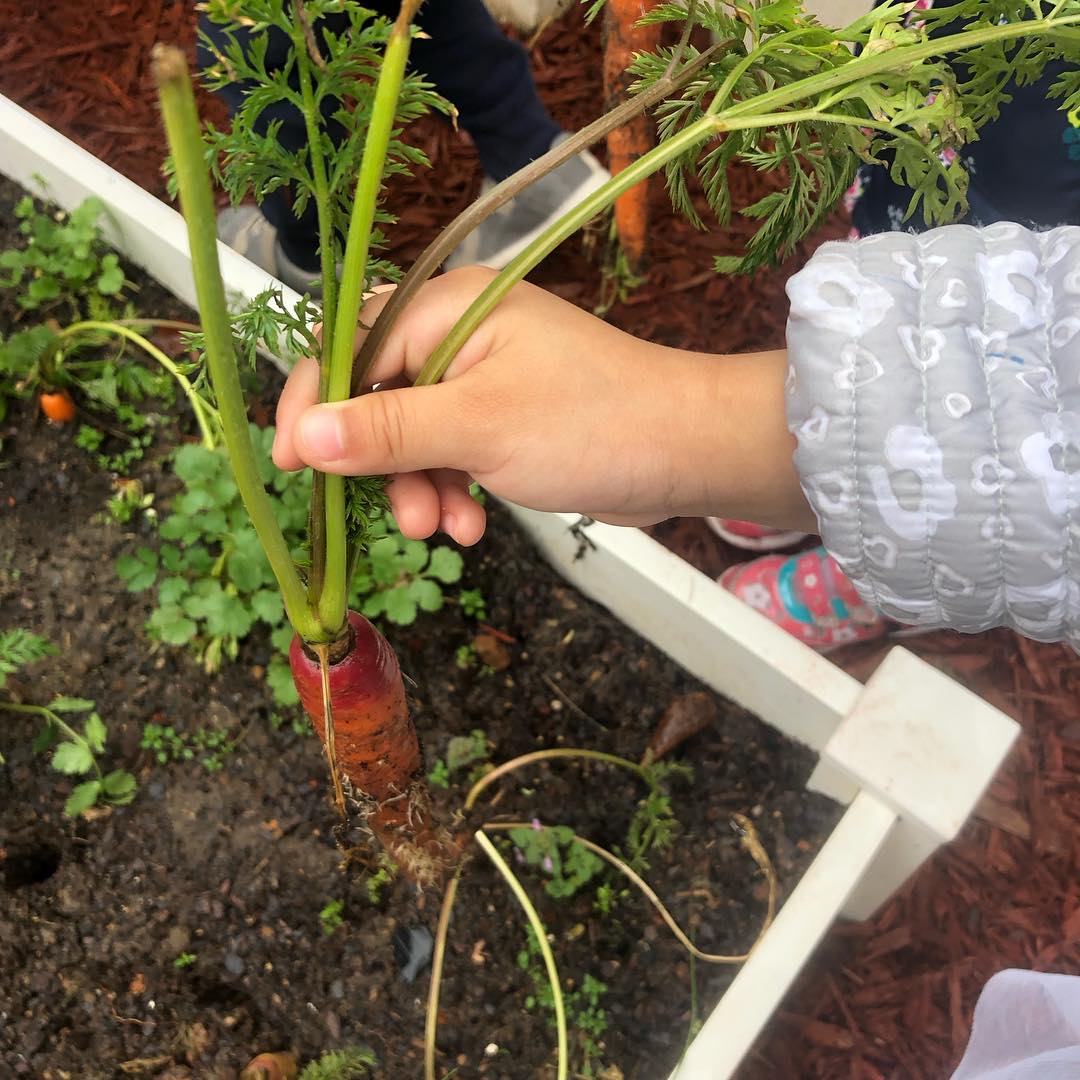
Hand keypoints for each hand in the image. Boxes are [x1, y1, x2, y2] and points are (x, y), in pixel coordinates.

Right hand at [273, 268, 811, 543]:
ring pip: (416, 434)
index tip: (292, 465)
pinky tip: (472, 527)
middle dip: (381, 463)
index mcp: (449, 308)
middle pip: (379, 395)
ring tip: (446, 531)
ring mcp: (486, 377)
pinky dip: (453, 490)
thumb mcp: (478, 430)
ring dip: (420, 488)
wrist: (688, 452)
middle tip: (397, 516)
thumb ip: (386, 431)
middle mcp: (462, 333)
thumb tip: (301, 436)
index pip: (350, 346)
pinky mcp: (507, 417)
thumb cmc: (592, 425)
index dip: (314, 404)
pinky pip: (453, 452)